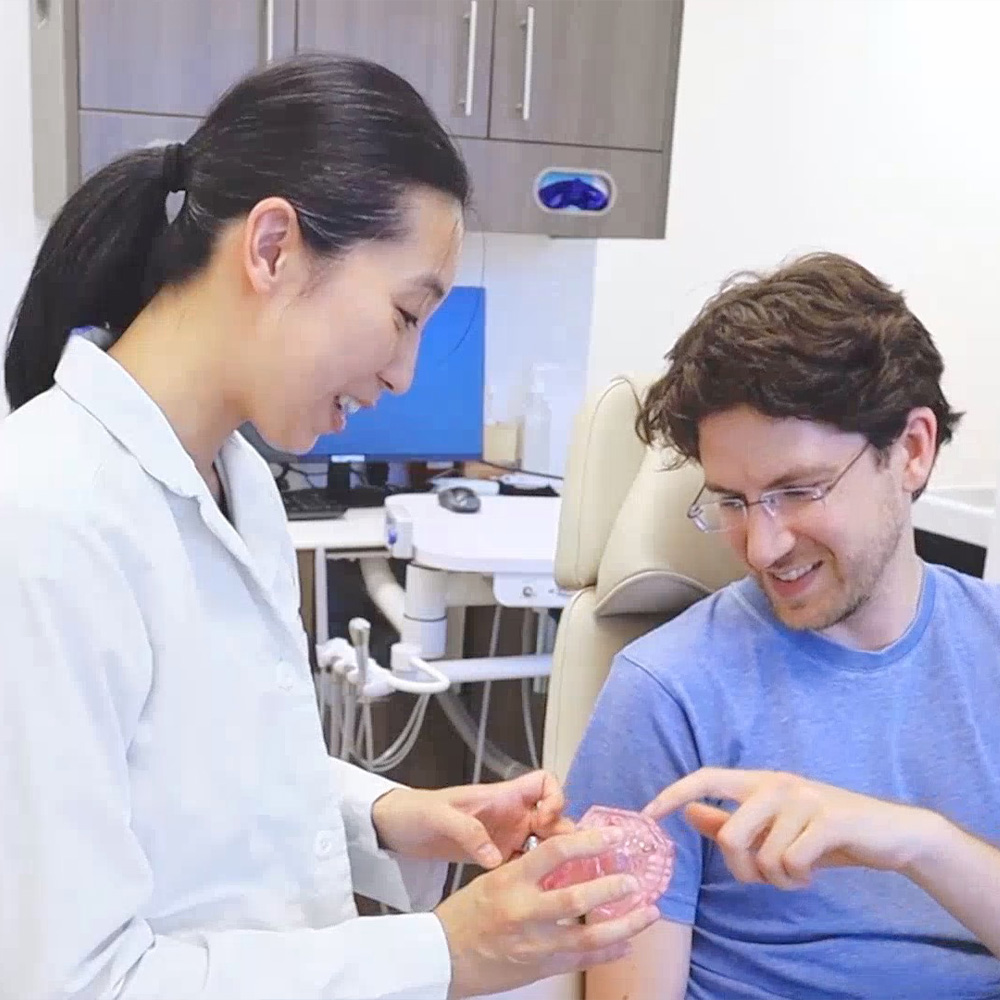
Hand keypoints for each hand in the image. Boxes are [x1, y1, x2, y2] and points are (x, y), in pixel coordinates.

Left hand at [372, 770, 573, 868]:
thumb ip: (468, 832)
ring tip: (560, 882)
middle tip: (565, 862)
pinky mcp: (495, 856)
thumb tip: (495, 859)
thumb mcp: (440, 817)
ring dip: (554, 858)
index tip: (547, 820)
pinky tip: (537, 892)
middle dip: (564, 835)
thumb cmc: (416, 812)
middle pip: (553, 817)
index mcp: (501, 796)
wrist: (395, 828)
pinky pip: (526, 862)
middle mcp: (510, 814)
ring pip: (544, 842)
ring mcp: (504, 836)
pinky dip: (535, 873)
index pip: (544, 783)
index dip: (555, 797)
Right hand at [434, 826, 660, 997]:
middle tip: (635, 879)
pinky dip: (608, 952)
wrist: (444, 957)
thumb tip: (568, 858)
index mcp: (511, 880)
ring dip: (624, 924)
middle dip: (613, 887)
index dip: (589, 841)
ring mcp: (534, 944)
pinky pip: (582, 959)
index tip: (614, 835)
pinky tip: (627, 942)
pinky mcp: (540, 968)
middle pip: (578, 897)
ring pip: (589, 935)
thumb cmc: (466, 913)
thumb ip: (529, 870)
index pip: (556, 852)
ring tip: (649, 913)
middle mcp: (524, 911)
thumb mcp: (492, 879)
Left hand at [643, 767, 940, 889]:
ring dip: (778, 879)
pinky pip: (793, 862)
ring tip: (797, 871)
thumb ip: (730, 819)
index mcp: (759, 781)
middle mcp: (777, 783)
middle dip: (743, 870)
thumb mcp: (775, 825)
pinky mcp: (829, 819)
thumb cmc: (824, 831)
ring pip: (763, 857)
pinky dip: (799, 877)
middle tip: (766, 877)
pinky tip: (813, 871)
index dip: (673, 793)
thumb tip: (687, 811)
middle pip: (731, 835)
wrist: (890, 834)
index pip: (705, 778)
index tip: (647, 815)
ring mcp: (804, 798)